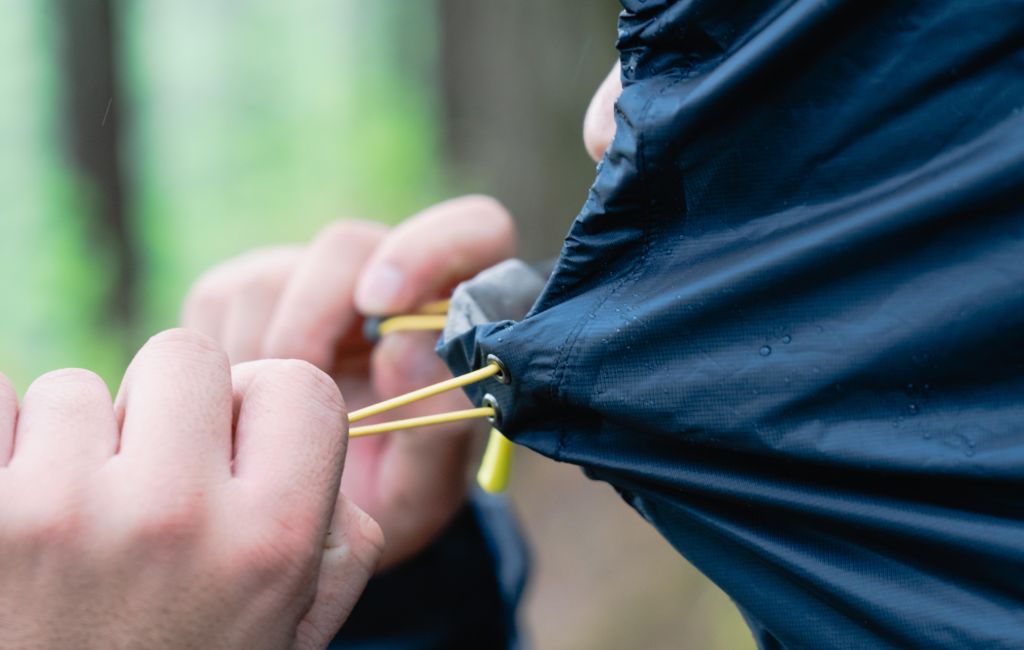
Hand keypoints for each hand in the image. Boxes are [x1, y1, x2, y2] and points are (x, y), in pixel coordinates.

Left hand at [0, 330, 382, 649]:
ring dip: (73, 444)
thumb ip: (337, 540)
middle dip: (166, 411)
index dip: (264, 408)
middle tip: (144, 485)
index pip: (296, 383)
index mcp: (268, 544)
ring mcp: (59, 512)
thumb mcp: (287, 637)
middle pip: (186, 356)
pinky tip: (12, 500)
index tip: (233, 448)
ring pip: (78, 388)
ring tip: (68, 527)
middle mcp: (172, 517)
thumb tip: (308, 442)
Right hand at [182, 195, 515, 568]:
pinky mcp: (244, 293)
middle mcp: (387, 278)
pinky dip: (227, 358)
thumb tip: (406, 348)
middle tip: (303, 388)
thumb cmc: (393, 491)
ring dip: (267, 355)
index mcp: (456, 310)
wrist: (321, 519)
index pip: (475, 230)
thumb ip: (438, 420)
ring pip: (272, 276)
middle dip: (315, 316)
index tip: (382, 304)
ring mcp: (311, 281)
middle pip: (348, 245)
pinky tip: (246, 409)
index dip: (430, 250)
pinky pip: (220, 299)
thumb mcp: (426, 483)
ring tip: (276, 424)